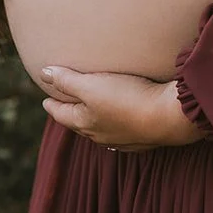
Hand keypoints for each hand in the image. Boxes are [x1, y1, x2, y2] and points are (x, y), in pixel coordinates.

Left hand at [40, 67, 204, 150]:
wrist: (168, 117)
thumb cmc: (127, 99)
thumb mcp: (91, 85)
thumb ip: (66, 80)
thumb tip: (43, 74)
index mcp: (85, 123)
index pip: (62, 114)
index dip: (53, 105)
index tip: (45, 101)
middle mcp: (102, 135)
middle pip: (80, 124)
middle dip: (71, 114)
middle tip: (65, 105)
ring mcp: (123, 139)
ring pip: (102, 129)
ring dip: (95, 120)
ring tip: (93, 111)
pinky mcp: (143, 137)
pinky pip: (123, 131)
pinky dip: (116, 123)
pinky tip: (122, 121)